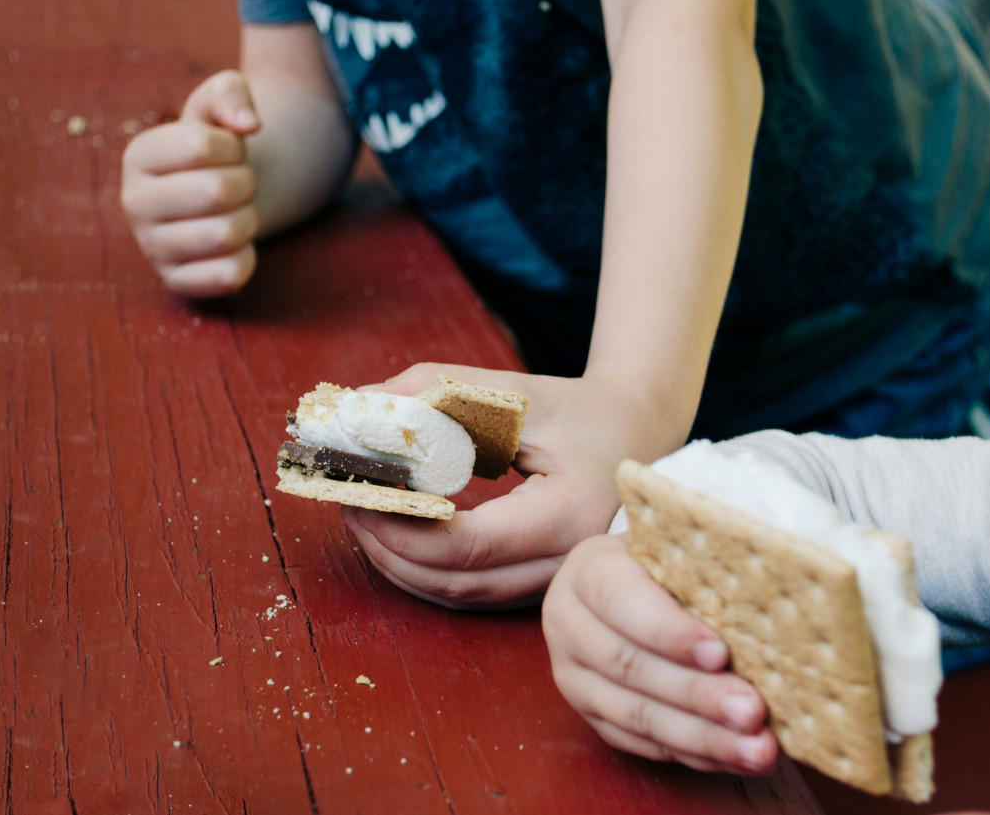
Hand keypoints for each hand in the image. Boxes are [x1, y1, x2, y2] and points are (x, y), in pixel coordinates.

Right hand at [121, 70, 261, 297]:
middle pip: (216, 192)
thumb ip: (232, 93)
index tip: (230, 150)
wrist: (221, 197)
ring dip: (249, 219)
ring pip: (226, 235)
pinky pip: (230, 274)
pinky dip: (248, 257)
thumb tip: (248, 124)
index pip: (200, 146)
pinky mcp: (177, 281)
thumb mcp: (219, 105)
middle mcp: (134, 203)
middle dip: (246, 184)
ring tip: (237, 211)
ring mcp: (152, 247)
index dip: (234, 146)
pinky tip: (234, 245)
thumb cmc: (218, 148)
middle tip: (240, 184)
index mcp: (138, 155)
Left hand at [340, 362, 685, 608]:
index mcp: (569, 514)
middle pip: (459, 583)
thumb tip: (360, 408)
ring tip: (363, 519)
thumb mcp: (513, 392)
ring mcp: (556, 582)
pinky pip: (474, 594)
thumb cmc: (578, 410)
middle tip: (349, 505)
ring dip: (403, 566)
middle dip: (391, 551)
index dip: (404, 529)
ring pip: (463, 598)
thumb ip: (437, 392)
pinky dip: (427, 571)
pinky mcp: (541, 585)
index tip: (360, 494)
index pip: (470, 546)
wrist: (640, 433)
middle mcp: (567, 562)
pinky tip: (399, 538)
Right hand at [543, 534, 778, 772]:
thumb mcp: (676, 547)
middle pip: (629, 667)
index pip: (621, 601)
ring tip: (756, 748)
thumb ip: (703, 568)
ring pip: (636, 716)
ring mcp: (575, 676)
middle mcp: (569, 624)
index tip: (721, 653)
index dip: (670, 632)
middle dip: (696, 694)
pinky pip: (643, 744)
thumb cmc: (668, 558)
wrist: (629, 580)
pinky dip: (694, 754)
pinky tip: (736, 756)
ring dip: (701, 737)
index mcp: (587, 571)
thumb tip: (764, 602)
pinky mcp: (593, 716)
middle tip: (752, 710)